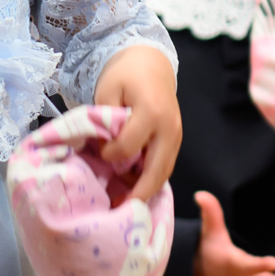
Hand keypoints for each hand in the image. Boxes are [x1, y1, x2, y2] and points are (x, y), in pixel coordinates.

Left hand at [94, 44, 181, 204]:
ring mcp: (176, 135)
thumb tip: (104, 151)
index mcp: (151, 112)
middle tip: (120, 213)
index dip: (110, 154)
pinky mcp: (175, 140)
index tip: (98, 153)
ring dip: (146, 191)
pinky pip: (165, 165)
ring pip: (164, 172)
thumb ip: (105, 120)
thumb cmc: (126, 74)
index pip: (128, 147)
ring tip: (127, 206)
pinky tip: (135, 189)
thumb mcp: (108, 90)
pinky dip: (151, 180)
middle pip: (156, 170)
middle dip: (139, 194)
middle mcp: (169, 128)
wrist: (151, 63)